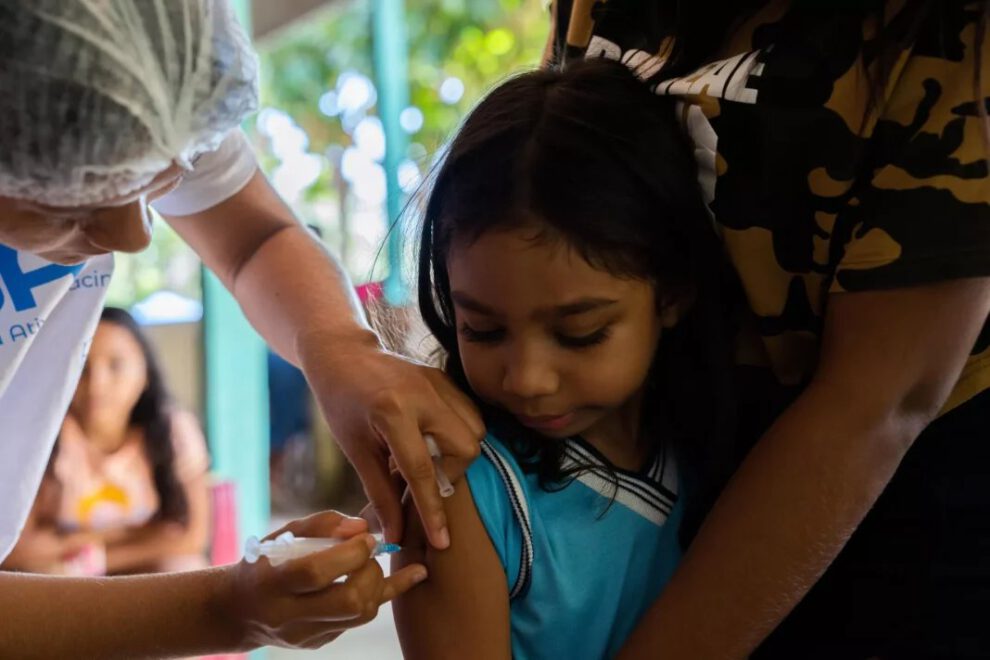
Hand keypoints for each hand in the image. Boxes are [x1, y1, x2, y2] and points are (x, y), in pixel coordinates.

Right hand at [226, 511, 426, 649]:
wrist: (241, 610)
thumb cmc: (265, 561)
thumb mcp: (282, 534)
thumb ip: (322, 525)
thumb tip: (362, 526)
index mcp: (272, 583)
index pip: (315, 573)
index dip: (349, 553)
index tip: (364, 536)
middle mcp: (288, 616)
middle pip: (346, 601)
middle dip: (370, 571)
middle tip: (369, 550)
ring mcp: (307, 635)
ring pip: (361, 614)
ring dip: (377, 582)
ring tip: (369, 561)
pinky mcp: (322, 642)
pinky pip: (363, 620)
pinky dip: (389, 593)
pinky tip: (417, 574)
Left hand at [299, 331, 483, 548]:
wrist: (343, 355)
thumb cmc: (342, 404)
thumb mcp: (356, 450)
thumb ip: (380, 493)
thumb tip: (396, 534)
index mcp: (394, 413)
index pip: (423, 472)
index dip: (432, 511)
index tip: (441, 541)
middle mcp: (424, 395)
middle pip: (465, 448)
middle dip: (452, 473)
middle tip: (424, 477)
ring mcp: (439, 383)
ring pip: (475, 430)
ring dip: (458, 453)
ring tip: (428, 457)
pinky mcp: (445, 378)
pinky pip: (470, 413)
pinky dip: (459, 433)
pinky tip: (433, 438)